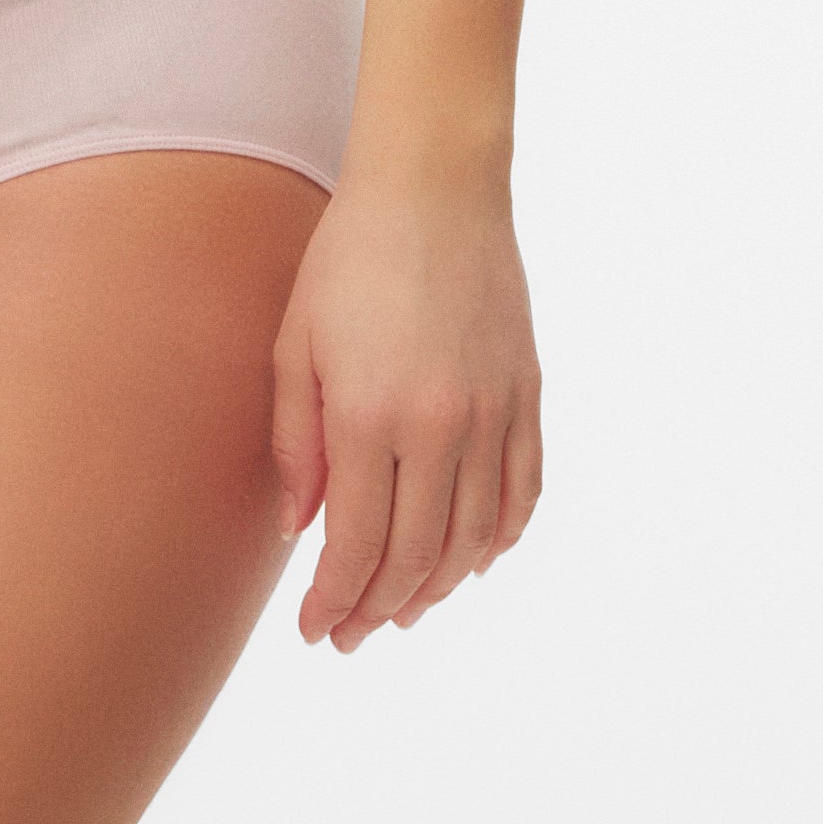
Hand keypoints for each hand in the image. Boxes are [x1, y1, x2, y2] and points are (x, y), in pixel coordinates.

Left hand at [271, 179, 539, 640]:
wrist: (435, 188)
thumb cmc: (346, 260)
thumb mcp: (295, 348)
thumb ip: (297, 446)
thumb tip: (304, 531)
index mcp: (370, 417)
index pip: (358, 546)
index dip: (336, 602)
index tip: (316, 632)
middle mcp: (439, 426)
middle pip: (417, 556)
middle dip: (380, 609)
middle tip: (352, 635)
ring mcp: (493, 413)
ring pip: (475, 537)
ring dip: (439, 587)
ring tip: (406, 609)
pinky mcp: (528, 395)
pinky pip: (523, 492)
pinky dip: (500, 539)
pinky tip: (473, 560)